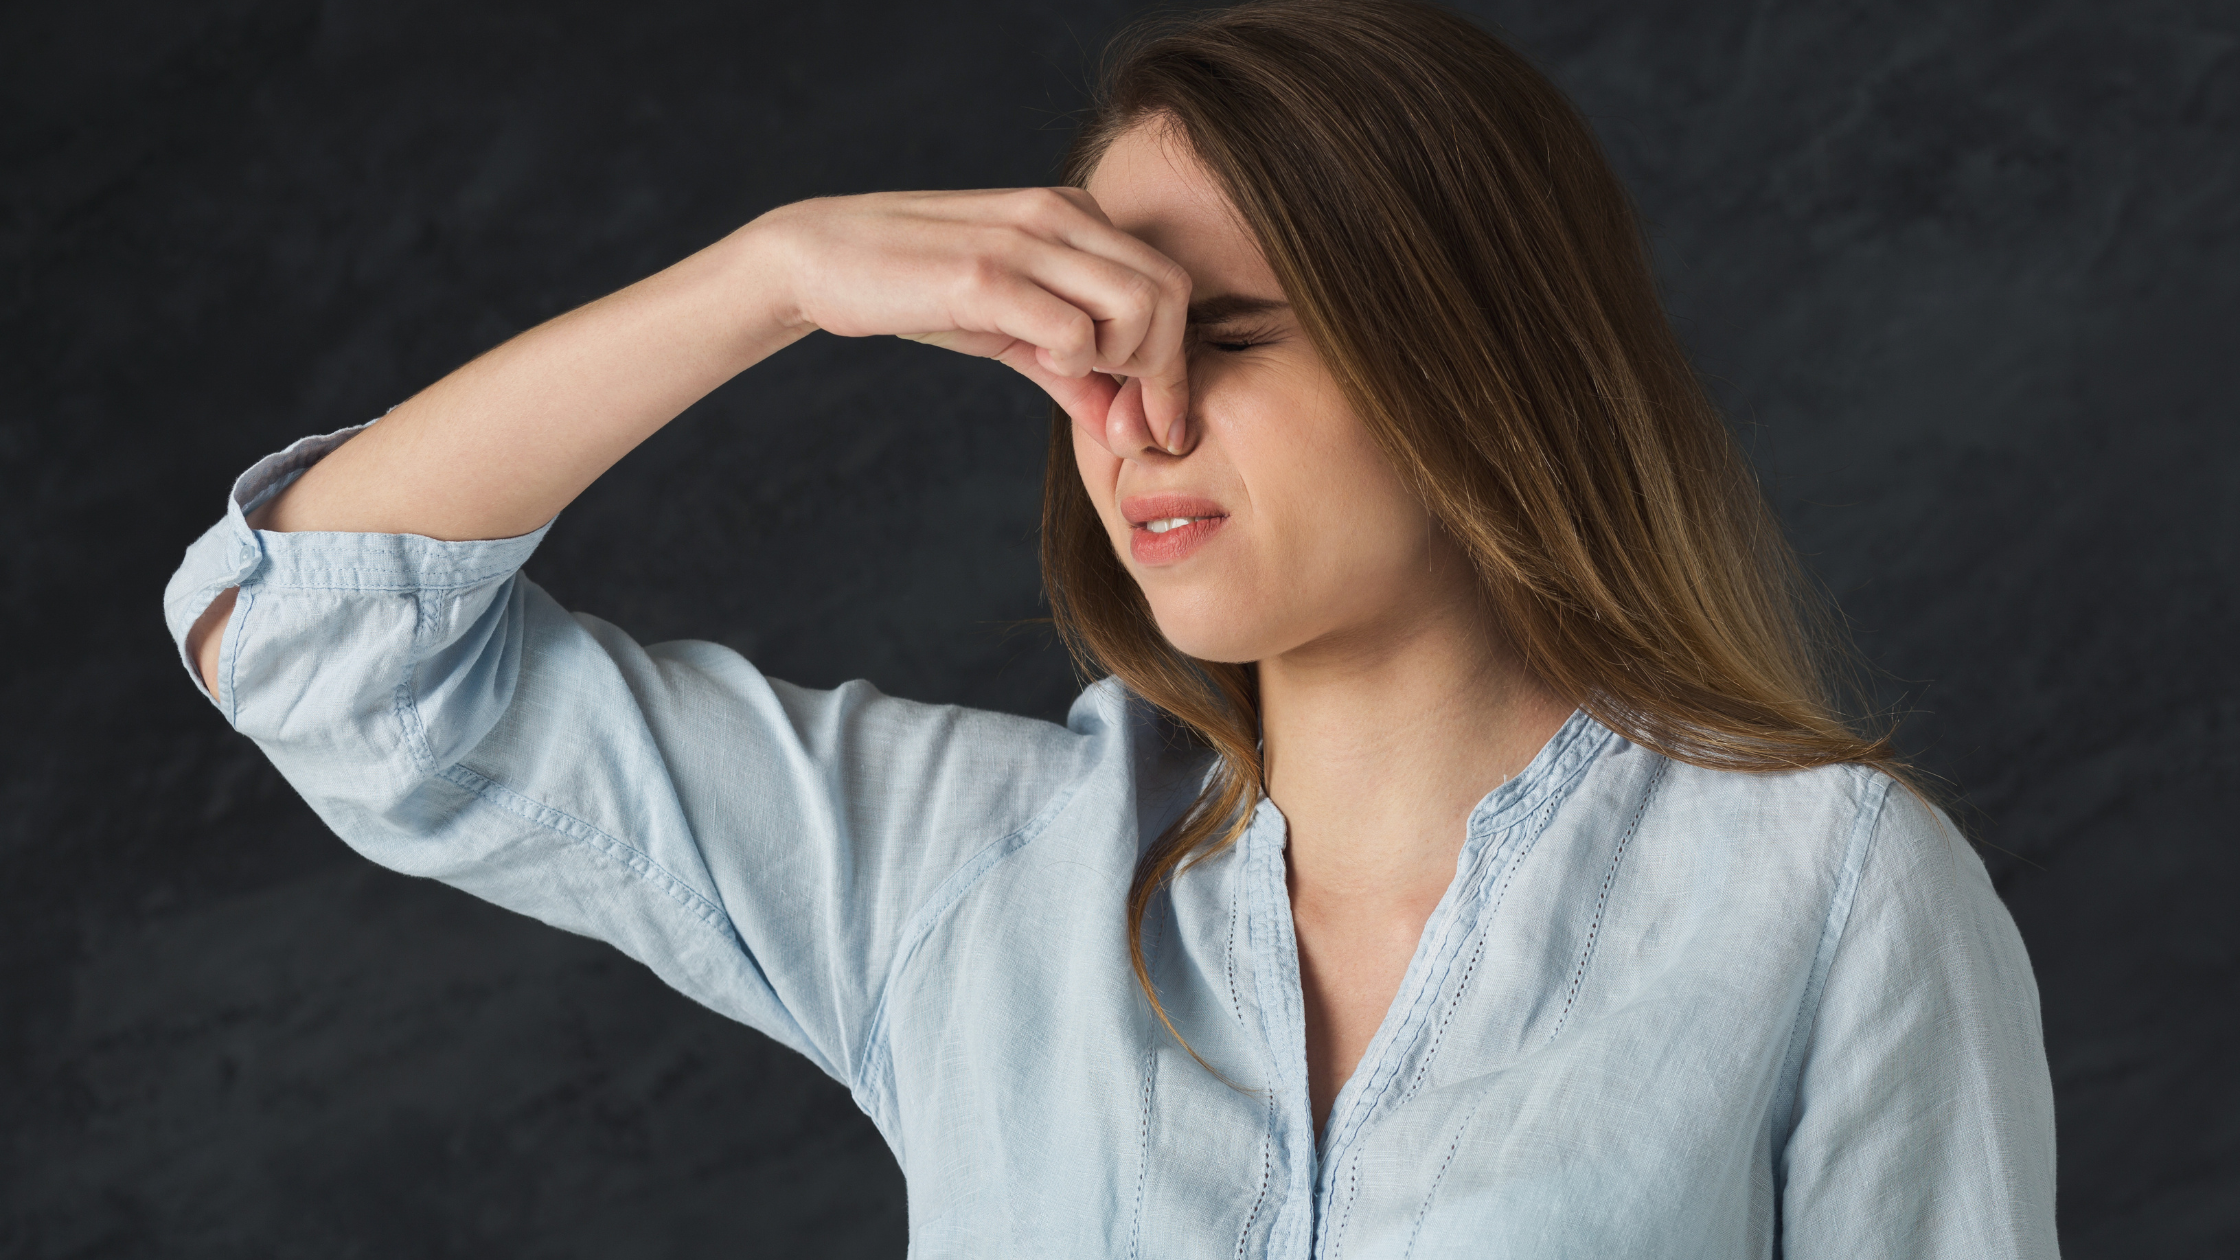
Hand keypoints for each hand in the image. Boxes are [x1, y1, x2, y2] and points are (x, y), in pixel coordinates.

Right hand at [754, 187, 1193, 455]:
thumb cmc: (921, 289)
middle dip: (1161, 368)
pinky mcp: (985, 276)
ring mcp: (1024, 240)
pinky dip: (1075, 365)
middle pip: (1172, 294)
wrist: (823, 256)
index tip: (1157, 423)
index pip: (1170, 284)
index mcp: (1074, 215)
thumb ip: (1073, 372)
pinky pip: (1075, 331)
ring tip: (1075, 379)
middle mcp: (1060, 215)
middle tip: (1119, 409)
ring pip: (1140, 305)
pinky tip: (1041, 367)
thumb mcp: (1010, 330)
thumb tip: (1124, 427)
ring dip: (1123, 363)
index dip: (1176, 364)